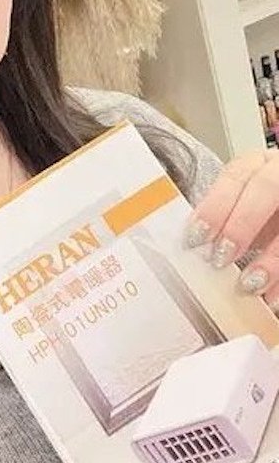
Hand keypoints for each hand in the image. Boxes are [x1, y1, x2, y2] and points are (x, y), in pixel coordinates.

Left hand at [184, 149, 278, 311]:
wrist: (278, 209)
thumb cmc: (262, 211)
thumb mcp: (242, 207)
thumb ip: (223, 220)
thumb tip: (192, 247)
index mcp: (258, 164)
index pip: (236, 176)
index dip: (215, 206)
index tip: (196, 238)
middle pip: (265, 189)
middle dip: (241, 224)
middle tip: (220, 258)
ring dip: (272, 258)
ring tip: (250, 286)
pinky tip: (274, 298)